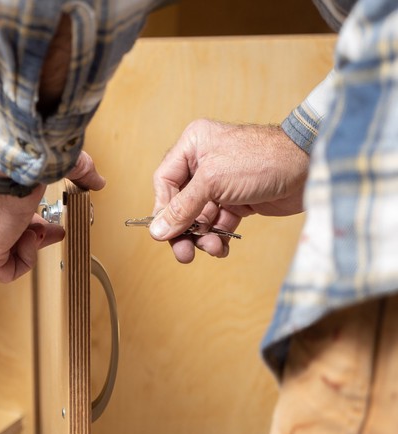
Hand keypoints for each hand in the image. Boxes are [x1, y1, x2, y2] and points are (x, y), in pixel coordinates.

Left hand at [0, 151, 104, 281]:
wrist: (6, 156)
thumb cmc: (23, 154)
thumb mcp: (55, 163)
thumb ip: (78, 172)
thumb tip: (96, 181)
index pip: (5, 212)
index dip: (32, 220)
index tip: (49, 223)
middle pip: (4, 234)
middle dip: (34, 235)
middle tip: (54, 232)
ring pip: (2, 254)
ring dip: (30, 246)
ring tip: (42, 232)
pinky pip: (3, 271)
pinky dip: (24, 261)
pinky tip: (33, 239)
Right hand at [150, 119, 308, 262]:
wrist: (309, 168)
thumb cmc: (260, 160)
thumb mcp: (212, 182)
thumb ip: (182, 208)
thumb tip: (157, 231)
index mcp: (192, 146)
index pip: (165, 181)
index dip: (163, 209)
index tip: (165, 232)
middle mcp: (204, 162)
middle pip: (181, 203)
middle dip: (183, 230)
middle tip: (184, 253)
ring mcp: (221, 183)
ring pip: (200, 217)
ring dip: (203, 236)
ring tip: (212, 248)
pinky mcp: (238, 200)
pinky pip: (219, 223)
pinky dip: (218, 237)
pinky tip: (222, 247)